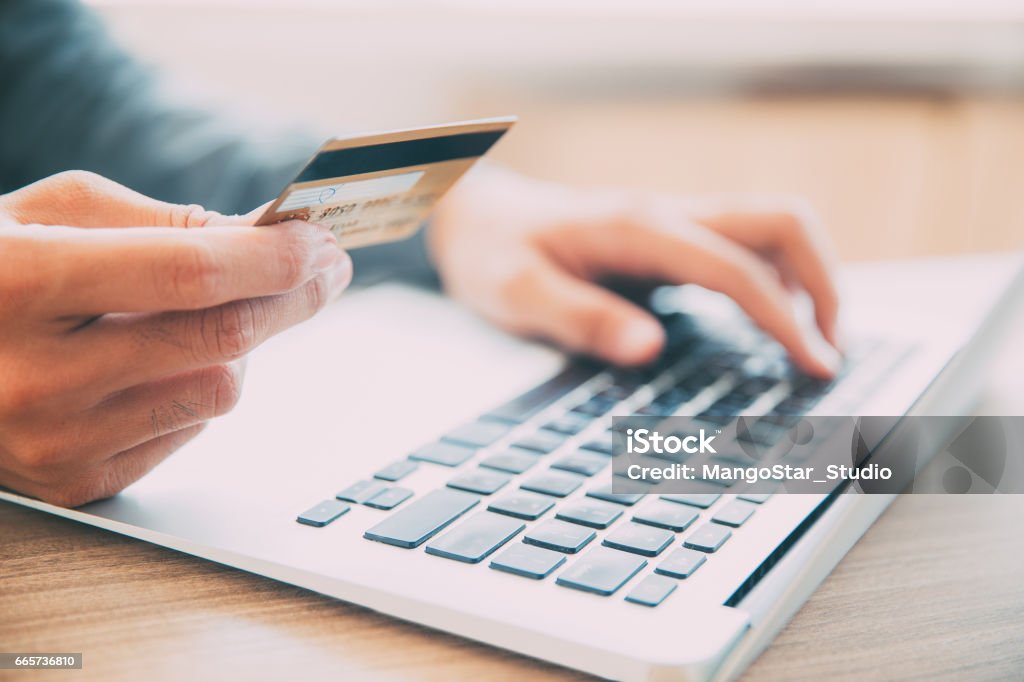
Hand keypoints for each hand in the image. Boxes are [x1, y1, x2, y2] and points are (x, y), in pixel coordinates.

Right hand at [0, 171, 350, 505]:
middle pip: (221, 339)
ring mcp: (54, 442)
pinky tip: (168, 359)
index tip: (319, 241)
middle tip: (324, 268)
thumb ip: (159, 220)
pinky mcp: (73, 483)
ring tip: (224, 310)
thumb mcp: (45, 213)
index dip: (272, 257)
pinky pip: (188, 429)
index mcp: (18, 284)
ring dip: (244, 343)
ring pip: (220, 390)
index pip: (188, 274)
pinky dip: (199, 386)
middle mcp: (33, 376)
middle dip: (293, 295)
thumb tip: (264, 236)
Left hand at [429, 166, 840, 376]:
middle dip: (825, 282)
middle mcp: (668, 214)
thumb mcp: (515, 293)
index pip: (736, 269)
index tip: (815, 366)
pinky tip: (771, 322)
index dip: (785, 318)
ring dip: (808, 277)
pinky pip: (745, 246)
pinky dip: (777, 280)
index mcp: (638, 228)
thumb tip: (650, 348)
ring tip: (814, 344)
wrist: (475, 216)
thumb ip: (580, 318)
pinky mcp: (671, 237)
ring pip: (772, 228)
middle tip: (830, 352)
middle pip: (782, 221)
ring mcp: (674, 220)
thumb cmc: (491, 253)